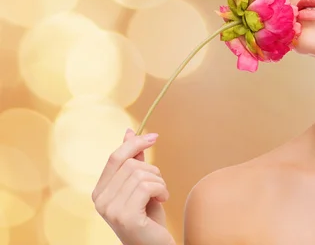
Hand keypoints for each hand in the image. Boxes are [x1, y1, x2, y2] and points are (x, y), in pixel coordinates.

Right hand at [92, 129, 174, 244]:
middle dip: (152, 170)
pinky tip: (163, 200)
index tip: (154, 137)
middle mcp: (99, 200)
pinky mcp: (124, 216)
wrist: (155, 244)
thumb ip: (133, 161)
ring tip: (161, 195)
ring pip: (140, 174)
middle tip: (159, 186)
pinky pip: (147, 186)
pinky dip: (161, 189)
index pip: (115, 157)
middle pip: (130, 164)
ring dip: (158, 182)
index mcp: (100, 191)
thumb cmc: (149, 215)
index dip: (135, 143)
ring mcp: (110, 209)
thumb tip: (129, 132)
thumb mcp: (141, 184)